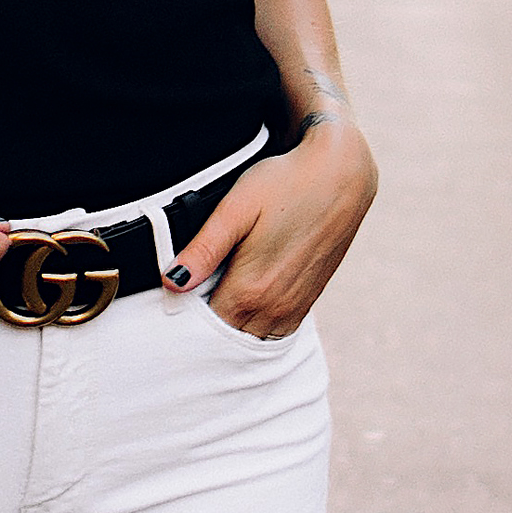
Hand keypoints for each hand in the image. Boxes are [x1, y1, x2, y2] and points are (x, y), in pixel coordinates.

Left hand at [163, 121, 376, 338]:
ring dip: (230, 327)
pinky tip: (241, 302)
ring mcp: (294, 307)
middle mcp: (275, 307)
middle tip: (186, 302)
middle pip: (226, 337)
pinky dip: (254, 325)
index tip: (170, 302)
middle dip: (204, 328)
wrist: (341, 175)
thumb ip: (203, 250)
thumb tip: (171, 283)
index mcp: (251, 289)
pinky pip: (273, 331)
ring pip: (251, 337)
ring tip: (212, 299)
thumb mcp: (236, 209)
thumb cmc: (285, 183)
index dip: (183, 318)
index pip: (204, 328)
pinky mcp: (307, 301)